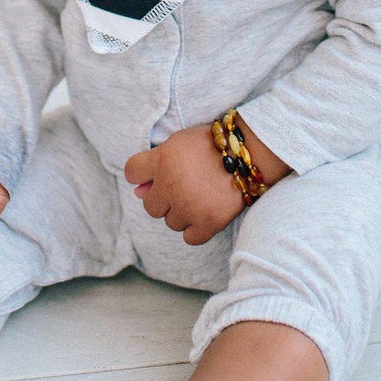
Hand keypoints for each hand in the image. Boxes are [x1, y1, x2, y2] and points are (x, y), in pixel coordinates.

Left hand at [123, 123, 254, 245]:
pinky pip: (189, 238)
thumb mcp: (180, 142)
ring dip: (182, 213)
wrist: (249, 153)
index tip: (155, 176)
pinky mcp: (208, 222)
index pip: (131, 172)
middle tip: (184, 189)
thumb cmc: (213, 144)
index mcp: (162, 160)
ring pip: (170, 222)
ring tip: (201, 197)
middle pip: (150, 206)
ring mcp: (189, 206)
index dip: (142, 175)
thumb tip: (138, 190)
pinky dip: (196, 229)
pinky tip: (205, 214)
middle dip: (164, 200)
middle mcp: (171, 185)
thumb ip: (157, 163)